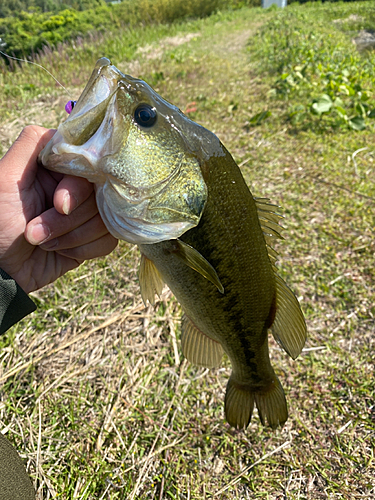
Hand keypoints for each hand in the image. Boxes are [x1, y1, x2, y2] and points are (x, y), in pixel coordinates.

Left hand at [0, 125, 117, 292]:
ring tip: (44, 243)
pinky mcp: (92, 238)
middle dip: (69, 220)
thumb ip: (32, 144)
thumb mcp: (5, 178)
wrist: (1, 272)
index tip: (58, 204)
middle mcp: (74, 188)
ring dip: (74, 236)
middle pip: (101, 195)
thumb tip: (67, 132)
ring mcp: (85, 214)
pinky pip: (109, 241)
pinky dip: (85, 250)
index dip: (78, 189)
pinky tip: (63, 253)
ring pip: (107, 219)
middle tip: (37, 231)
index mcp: (56, 169)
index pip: (90, 167)